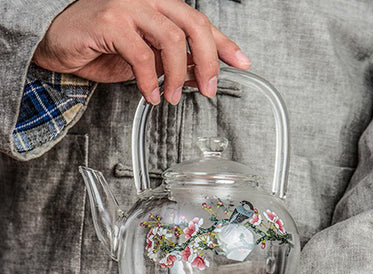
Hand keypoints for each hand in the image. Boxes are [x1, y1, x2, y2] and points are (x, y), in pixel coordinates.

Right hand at [33, 0, 250, 104]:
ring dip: (178, 75)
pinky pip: (141, 54)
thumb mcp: (149, 57)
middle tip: (209, 89)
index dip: (224, 44)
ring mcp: (130, 6)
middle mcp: (150, 1)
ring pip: (171, 39)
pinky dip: (149, 80)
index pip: (202, 24)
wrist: (63, 42)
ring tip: (172, 97)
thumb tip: (201, 75)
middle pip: (194, 26)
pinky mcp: (111, 20)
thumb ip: (175, 62)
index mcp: (162, 7)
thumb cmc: (103, 45)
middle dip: (208, 62)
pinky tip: (150, 94)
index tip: (242, 62)